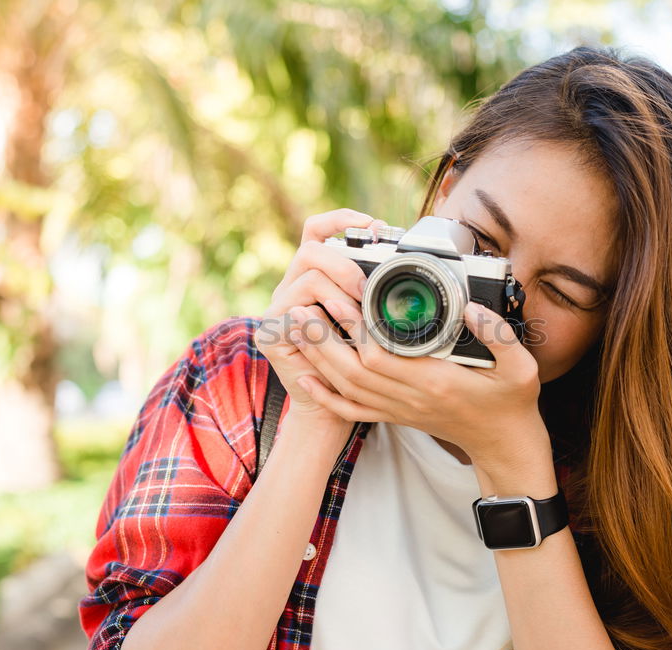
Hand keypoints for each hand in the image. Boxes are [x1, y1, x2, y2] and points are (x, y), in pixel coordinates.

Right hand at [253, 208, 385, 425]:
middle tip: (367, 289)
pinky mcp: (270, 330)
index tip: (376, 227)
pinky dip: (324, 317)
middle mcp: (291, 285)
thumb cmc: (359, 363)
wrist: (334, 407)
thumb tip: (402, 260)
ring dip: (339, 294)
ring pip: (307, 275)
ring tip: (358, 316)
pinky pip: (295, 310)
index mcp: (315, 274)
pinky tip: (341, 331)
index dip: (342, 220)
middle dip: (344, 264)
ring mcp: (278, 306)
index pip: (317, 229)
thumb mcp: (371, 318)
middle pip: (311, 247)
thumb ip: (375, 290)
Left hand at [286, 298, 548, 472]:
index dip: (355, 331)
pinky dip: (328, 395)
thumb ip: (500, 336)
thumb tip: (471, 307)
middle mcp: (411, 398)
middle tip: (303, 309)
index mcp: (436, 382)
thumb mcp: (521, 369)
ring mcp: (401, 410)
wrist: (504, 445)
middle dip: (324, 340)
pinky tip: (308, 377)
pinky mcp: (397, 416)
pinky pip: (354, 409)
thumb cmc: (512, 405)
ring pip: (348, 388)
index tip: (339, 301)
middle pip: (352, 371)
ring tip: (299, 330)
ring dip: (319, 360)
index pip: (381, 358)